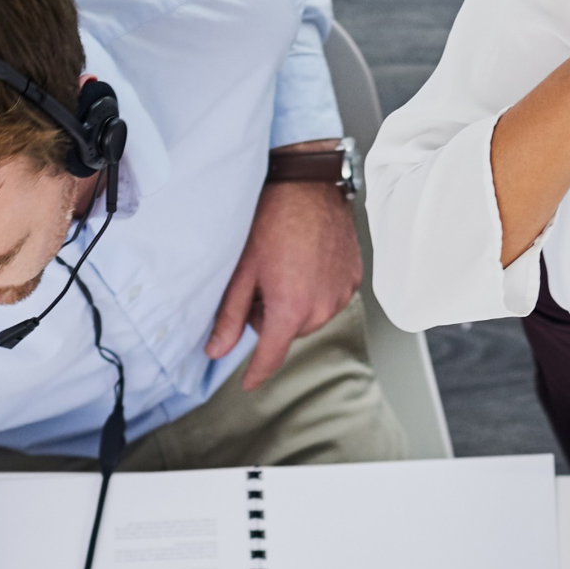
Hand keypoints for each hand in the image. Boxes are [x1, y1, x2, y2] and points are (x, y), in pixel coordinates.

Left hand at [207, 162, 361, 387]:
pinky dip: (314, 288)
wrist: (308, 184)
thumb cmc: (272, 219)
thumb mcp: (241, 269)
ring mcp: (341, 294)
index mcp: (291, 309)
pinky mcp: (353, 279)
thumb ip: (229, 316)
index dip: (256, 373)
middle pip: (287, 332)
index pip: (271, 356)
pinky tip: (305, 261)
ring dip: (294, 302)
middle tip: (262, 278)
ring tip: (285, 265)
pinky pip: (328, 298)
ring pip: (308, 316)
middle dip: (271, 315)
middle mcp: (321, 307)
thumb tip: (216, 349)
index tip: (247, 384)